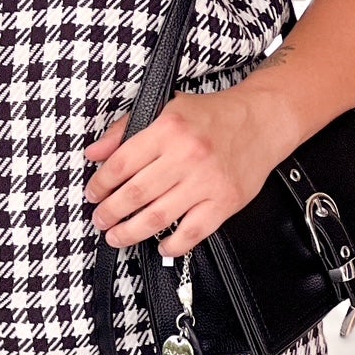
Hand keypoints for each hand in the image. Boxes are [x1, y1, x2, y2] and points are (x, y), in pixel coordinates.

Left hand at [82, 86, 288, 258]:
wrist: (261, 120)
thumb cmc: (211, 115)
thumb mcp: (165, 108)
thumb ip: (125, 130)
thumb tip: (94, 154)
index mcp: (167, 129)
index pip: (121, 163)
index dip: (101, 184)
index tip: (93, 194)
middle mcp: (186, 155)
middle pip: (136, 193)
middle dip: (110, 212)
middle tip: (100, 220)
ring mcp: (207, 181)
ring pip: (158, 216)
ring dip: (131, 232)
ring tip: (117, 236)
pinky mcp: (225, 201)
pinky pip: (193, 232)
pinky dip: (173, 245)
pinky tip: (160, 246)